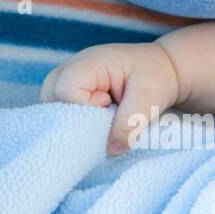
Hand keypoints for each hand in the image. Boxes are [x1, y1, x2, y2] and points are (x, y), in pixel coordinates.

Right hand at [39, 42, 180, 156]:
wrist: (164, 69)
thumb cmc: (156, 77)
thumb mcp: (149, 99)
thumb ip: (129, 124)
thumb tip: (111, 151)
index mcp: (89, 62)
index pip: (66, 89)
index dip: (86, 106)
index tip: (110, 105)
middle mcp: (71, 69)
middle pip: (50, 97)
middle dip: (75, 117)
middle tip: (107, 113)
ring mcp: (68, 80)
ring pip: (53, 107)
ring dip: (77, 120)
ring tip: (105, 114)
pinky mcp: (72, 92)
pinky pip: (61, 111)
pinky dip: (78, 120)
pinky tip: (99, 117)